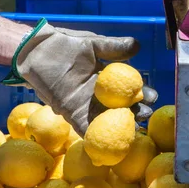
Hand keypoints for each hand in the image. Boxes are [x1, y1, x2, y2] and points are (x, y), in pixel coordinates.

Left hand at [3, 19, 157, 135]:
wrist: (36, 51)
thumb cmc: (64, 44)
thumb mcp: (92, 44)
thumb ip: (113, 47)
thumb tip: (137, 47)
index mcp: (105, 77)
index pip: (127, 87)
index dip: (141, 93)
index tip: (152, 96)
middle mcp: (97, 93)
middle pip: (120, 106)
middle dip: (135, 112)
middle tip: (145, 114)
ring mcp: (84, 104)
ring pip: (105, 118)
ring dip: (118, 127)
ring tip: (133, 130)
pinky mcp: (69, 112)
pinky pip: (84, 126)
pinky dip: (93, 136)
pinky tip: (106, 144)